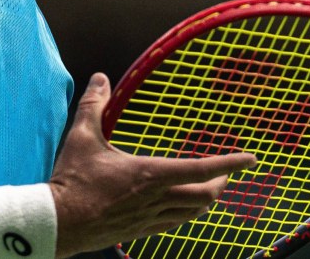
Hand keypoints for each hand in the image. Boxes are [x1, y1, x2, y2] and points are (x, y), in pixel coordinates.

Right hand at [48, 73, 256, 256]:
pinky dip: (185, 213)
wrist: (58, 222)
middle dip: (221, 182)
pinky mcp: (140, 232)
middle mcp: (156, 199)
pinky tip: (178, 207)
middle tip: (226, 173)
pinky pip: (174, 223)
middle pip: (205, 195)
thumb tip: (100, 78)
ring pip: (193, 213)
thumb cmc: (72, 180)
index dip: (230, 163)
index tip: (250, 158)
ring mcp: (150, 218)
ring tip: (208, 189)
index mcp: (149, 174)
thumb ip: (94, 106)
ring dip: (206, 199)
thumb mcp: (81, 137)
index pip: (201, 169)